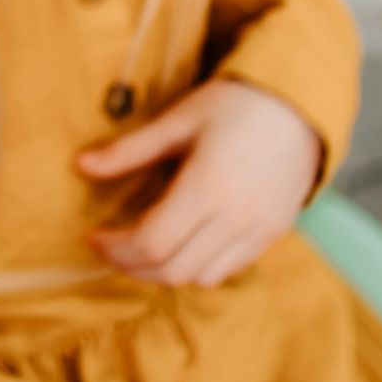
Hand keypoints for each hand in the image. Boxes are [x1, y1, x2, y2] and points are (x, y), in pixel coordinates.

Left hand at [77, 79, 321, 287]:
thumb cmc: (235, 104)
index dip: (116, 249)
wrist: (300, 104)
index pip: (151, 243)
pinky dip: (197, 267)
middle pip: (172, 270)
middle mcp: (234, 219)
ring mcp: (257, 232)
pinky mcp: (273, 235)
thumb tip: (81, 164)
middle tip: (111, 248)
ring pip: (200, 277)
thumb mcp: (178, 119)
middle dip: (132, 266)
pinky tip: (182, 243)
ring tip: (143, 248)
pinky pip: (228, 270)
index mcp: (207, 188)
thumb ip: (129, 149)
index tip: (95, 236)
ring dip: (164, 271)